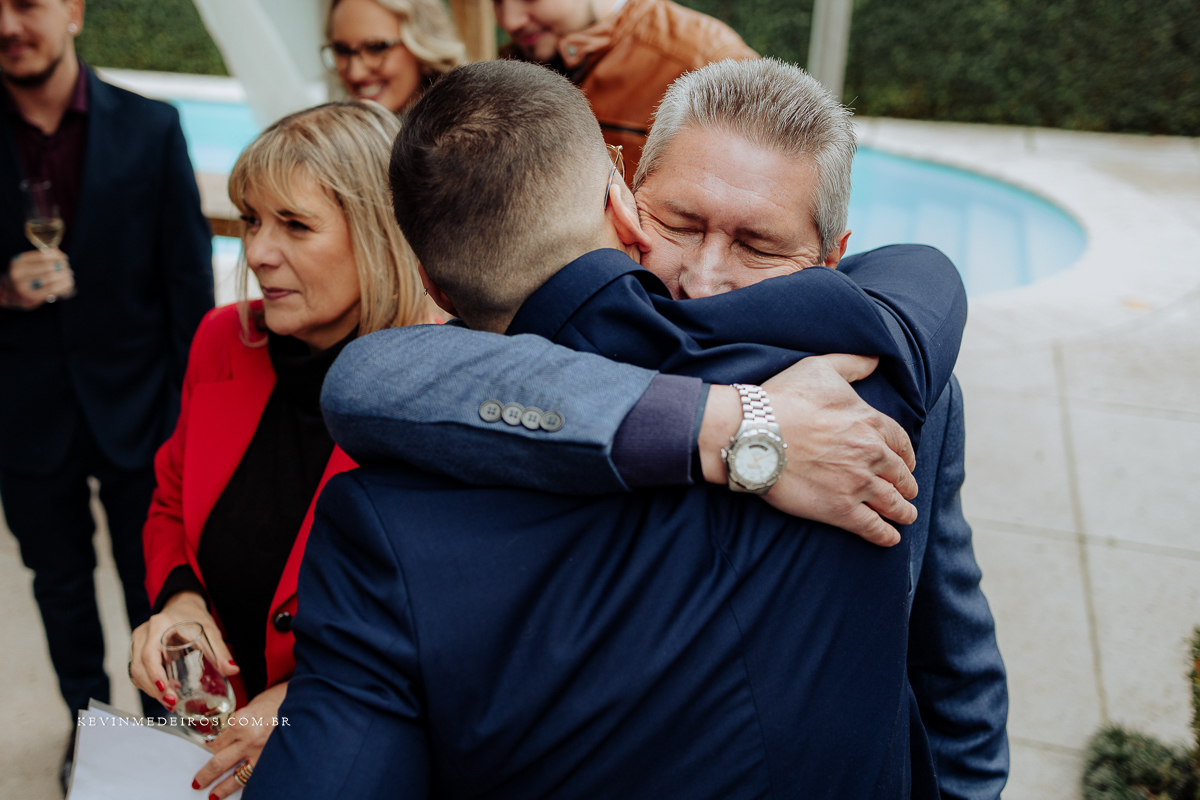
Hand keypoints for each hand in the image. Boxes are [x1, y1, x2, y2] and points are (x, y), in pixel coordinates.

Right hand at [1, 249, 74, 308]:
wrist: (13, 295)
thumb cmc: (26, 277)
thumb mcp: (28, 265)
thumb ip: (41, 258)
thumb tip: (59, 252)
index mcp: (17, 262)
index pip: (41, 256)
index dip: (56, 256)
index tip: (65, 258)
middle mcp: (18, 273)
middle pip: (47, 267)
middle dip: (61, 266)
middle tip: (68, 268)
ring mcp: (23, 286)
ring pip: (51, 278)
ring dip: (64, 276)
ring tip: (69, 276)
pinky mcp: (31, 297)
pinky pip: (52, 289)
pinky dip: (64, 286)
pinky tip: (69, 284)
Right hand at [128, 591, 239, 711]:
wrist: (183, 607)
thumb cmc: (195, 617)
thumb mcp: (210, 631)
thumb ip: (220, 651)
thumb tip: (232, 670)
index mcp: (159, 626)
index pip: (149, 654)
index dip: (155, 675)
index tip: (166, 690)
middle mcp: (143, 634)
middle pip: (139, 666)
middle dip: (154, 688)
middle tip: (173, 702)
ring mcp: (138, 642)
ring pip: (136, 672)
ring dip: (151, 690)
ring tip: (171, 701)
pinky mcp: (138, 650)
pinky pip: (138, 671)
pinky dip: (150, 685)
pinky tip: (166, 691)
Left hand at [192, 681, 287, 798]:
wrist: (310, 702)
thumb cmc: (283, 699)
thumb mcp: (255, 704)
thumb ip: (240, 721)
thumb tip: (229, 735)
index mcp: (240, 721)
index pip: (216, 742)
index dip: (210, 749)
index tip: (208, 753)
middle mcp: (248, 740)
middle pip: (218, 764)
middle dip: (205, 776)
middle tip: (198, 782)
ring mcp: (262, 753)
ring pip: (236, 777)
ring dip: (222, 789)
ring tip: (214, 796)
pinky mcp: (274, 761)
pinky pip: (256, 777)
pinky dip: (247, 786)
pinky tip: (243, 794)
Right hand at [699, 354, 917, 546]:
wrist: (754, 433)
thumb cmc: (784, 398)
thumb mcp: (820, 368)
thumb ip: (852, 363)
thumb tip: (875, 359)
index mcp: (871, 422)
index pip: (901, 443)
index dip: (906, 455)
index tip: (905, 462)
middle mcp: (871, 454)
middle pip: (901, 475)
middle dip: (906, 484)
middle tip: (907, 491)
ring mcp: (857, 484)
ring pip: (893, 503)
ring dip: (903, 511)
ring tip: (906, 516)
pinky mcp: (839, 509)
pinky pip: (872, 527)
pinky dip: (886, 535)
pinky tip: (891, 538)